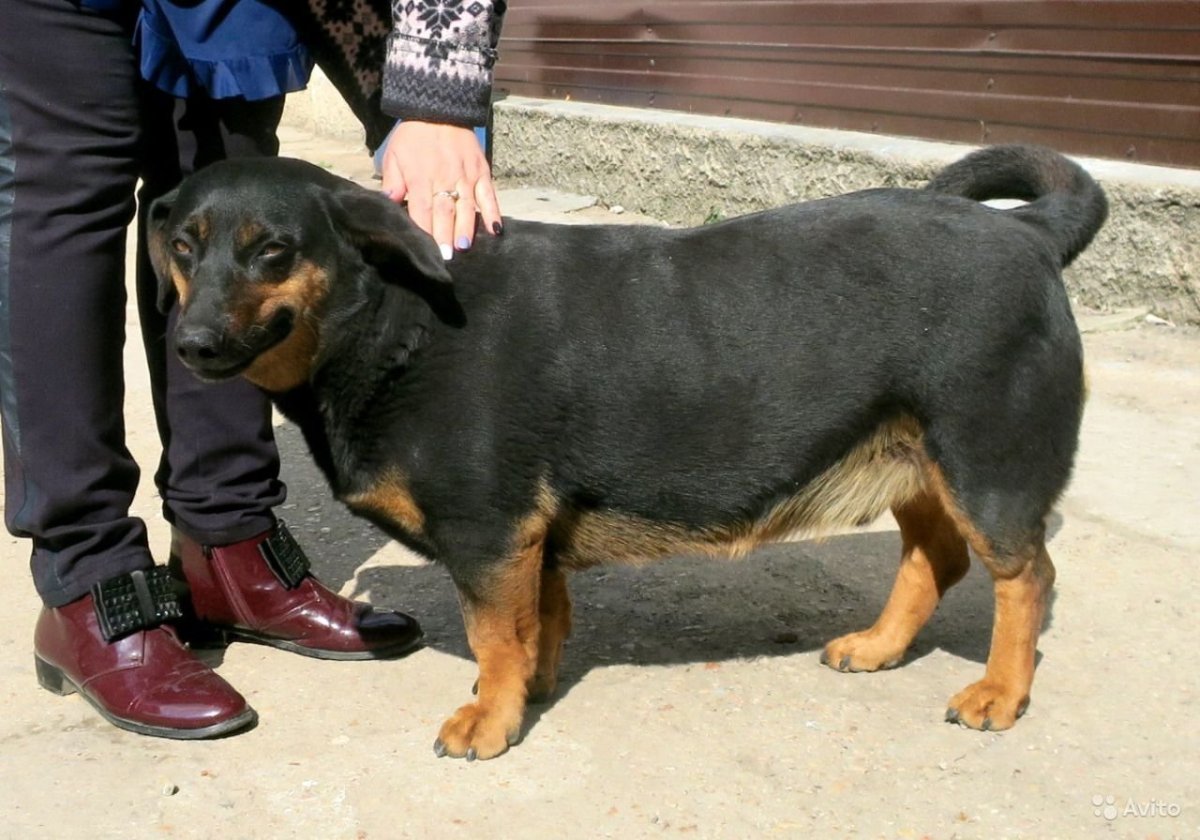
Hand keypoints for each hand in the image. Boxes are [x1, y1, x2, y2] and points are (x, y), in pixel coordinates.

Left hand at [379, 121, 502, 258]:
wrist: (439, 107)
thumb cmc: (413, 136)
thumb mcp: (395, 155)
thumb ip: (392, 181)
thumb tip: (390, 203)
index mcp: (420, 177)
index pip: (422, 210)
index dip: (425, 231)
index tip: (427, 250)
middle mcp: (444, 178)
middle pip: (445, 213)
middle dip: (445, 236)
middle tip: (446, 257)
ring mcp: (465, 175)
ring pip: (467, 207)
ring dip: (465, 229)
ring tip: (463, 247)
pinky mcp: (481, 171)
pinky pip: (488, 195)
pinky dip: (493, 213)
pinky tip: (496, 230)